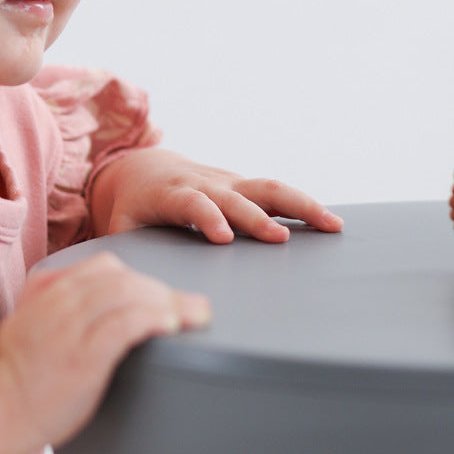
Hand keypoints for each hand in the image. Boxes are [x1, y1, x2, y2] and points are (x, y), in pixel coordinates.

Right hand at [0, 251, 210, 450]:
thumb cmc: (15, 372)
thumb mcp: (24, 319)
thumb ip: (49, 298)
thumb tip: (83, 290)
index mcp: (48, 290)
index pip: (103, 266)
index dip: (139, 278)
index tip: (160, 296)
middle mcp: (60, 302)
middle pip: (123, 278)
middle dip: (163, 290)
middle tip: (192, 306)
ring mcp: (71, 328)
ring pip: (128, 294)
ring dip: (169, 301)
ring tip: (195, 314)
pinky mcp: (84, 357)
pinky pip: (125, 324)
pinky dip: (153, 318)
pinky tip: (172, 324)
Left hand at [91, 148, 342, 243]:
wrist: (143, 167)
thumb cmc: (133, 205)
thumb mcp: (121, 225)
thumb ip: (129, 250)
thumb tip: (133, 286)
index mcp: (170, 194)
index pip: (192, 203)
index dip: (207, 217)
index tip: (224, 238)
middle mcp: (204, 183)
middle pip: (236, 196)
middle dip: (258, 218)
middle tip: (280, 240)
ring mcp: (227, 181)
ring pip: (266, 188)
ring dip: (300, 205)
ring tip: (332, 225)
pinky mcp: (242, 184)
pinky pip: (275, 192)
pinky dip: (302, 206)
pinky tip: (329, 223)